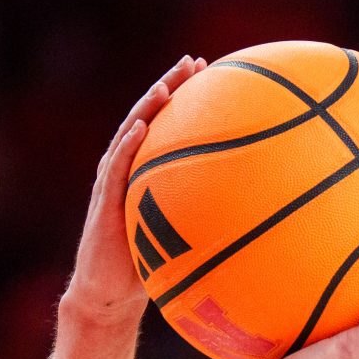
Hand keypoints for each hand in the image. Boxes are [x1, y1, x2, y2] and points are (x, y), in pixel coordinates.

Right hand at [60, 55, 206, 325]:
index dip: (185, 96)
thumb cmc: (146, 268)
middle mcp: (126, 171)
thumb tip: (255, 217)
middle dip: (169, 87)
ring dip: (147, 107)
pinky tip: (142, 126)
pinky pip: (115, 169)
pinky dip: (127, 144)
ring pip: (128, 135)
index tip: (210, 71)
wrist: (108, 296)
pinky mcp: (103, 204)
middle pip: (147, 117)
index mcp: (144, 174)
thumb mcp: (180, 238)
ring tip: (166, 85)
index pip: (165, 125)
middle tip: (193, 62)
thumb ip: (204, 219)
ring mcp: (112, 184)